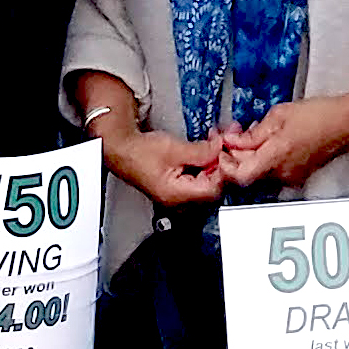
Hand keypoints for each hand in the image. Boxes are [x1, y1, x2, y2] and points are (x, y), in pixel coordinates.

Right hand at [107, 124, 223, 207]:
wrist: (122, 150)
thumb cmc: (139, 152)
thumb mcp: (175, 149)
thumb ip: (201, 151)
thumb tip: (219, 149)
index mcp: (176, 195)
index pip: (212, 189)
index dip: (222, 170)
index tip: (225, 154)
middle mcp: (178, 202)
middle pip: (211, 189)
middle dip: (219, 166)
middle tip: (221, 148)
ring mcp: (178, 197)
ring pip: (206, 184)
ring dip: (212, 165)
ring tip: (212, 147)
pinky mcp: (177, 189)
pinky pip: (197, 182)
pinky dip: (203, 167)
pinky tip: (204, 154)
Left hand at [221, 79, 348, 189]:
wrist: (347, 124)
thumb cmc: (318, 115)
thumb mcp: (279, 115)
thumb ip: (253, 133)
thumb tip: (232, 140)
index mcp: (276, 156)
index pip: (240, 175)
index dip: (226, 165)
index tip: (223, 149)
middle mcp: (283, 173)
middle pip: (247, 173)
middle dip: (235, 154)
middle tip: (232, 134)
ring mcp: (291, 177)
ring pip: (259, 171)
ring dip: (249, 156)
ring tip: (250, 133)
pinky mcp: (297, 175)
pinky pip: (272, 170)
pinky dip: (263, 157)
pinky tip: (267, 140)